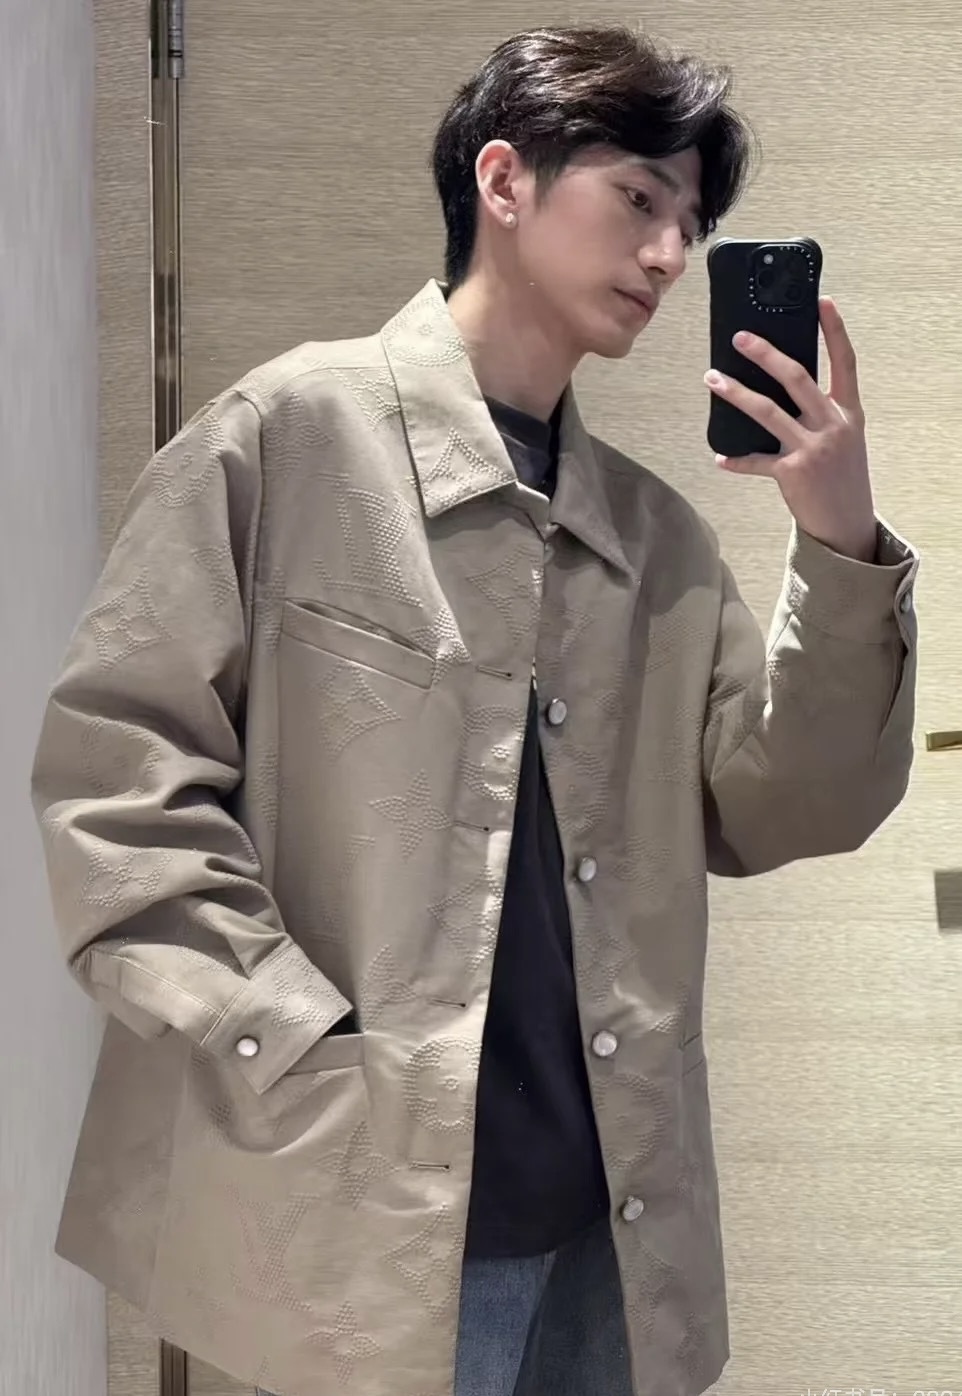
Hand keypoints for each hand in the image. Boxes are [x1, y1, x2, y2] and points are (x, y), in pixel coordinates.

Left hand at [704, 297, 876, 561]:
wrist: (848, 526)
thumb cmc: (841, 477)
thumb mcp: (843, 439)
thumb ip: (821, 413)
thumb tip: (780, 385)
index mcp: (849, 413)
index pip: (845, 362)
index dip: (835, 330)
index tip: (822, 301)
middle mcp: (833, 425)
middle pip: (797, 378)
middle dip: (766, 354)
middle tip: (739, 337)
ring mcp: (813, 449)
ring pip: (767, 411)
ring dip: (736, 393)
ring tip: (712, 379)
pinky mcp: (793, 473)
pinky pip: (756, 461)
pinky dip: (736, 459)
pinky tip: (721, 457)